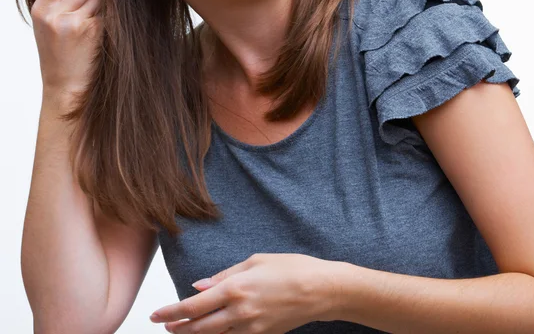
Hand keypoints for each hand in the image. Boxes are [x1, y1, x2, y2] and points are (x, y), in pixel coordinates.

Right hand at [31, 0, 102, 97]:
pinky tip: (101, 25)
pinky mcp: (94, 32)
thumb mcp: (49, 23)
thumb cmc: (59, 51)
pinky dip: (110, 12)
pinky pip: (109, 10)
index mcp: (42, 8)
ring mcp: (76, 23)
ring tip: (94, 15)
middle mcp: (57, 13)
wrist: (64, 84)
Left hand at [150, 253, 343, 332]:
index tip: (156, 314)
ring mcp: (251, 328)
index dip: (171, 311)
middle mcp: (240, 311)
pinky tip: (213, 331)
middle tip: (165, 325)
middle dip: (179, 327)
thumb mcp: (255, 261)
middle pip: (199, 327)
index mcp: (235, 288)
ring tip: (183, 330)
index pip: (194, 305)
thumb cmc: (291, 268)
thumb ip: (225, 275)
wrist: (321, 290)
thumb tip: (199, 285)